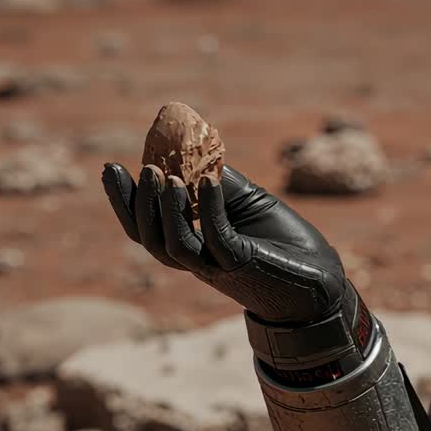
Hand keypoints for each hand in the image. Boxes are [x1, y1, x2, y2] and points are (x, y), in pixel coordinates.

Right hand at [101, 162, 347, 324]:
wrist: (320, 281)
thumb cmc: (280, 242)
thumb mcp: (244, 204)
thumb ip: (217, 182)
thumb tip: (193, 149)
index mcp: (192, 247)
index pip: (147, 227)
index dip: (125, 201)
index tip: (111, 167)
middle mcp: (198, 261)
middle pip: (150, 240)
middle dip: (137, 205)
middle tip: (139, 168)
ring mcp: (218, 266)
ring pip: (175, 245)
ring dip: (166, 209)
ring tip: (165, 175)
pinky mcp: (242, 264)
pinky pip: (217, 237)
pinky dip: (209, 207)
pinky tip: (206, 180)